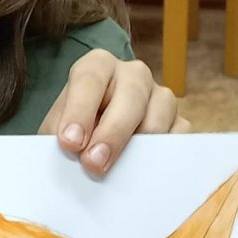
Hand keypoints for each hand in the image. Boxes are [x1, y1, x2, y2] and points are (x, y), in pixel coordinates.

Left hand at [38, 51, 185, 175]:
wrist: (95, 142)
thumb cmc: (75, 130)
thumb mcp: (59, 129)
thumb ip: (60, 135)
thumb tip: (73, 152)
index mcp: (98, 66)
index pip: (90, 79)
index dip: (79, 110)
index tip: (69, 142)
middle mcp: (133, 74)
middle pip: (131, 95)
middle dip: (111, 132)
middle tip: (94, 163)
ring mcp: (160, 96)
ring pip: (158, 117)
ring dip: (138, 146)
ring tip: (119, 170)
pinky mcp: (178, 122)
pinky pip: (177, 137)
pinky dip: (162, 156)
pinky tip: (143, 171)